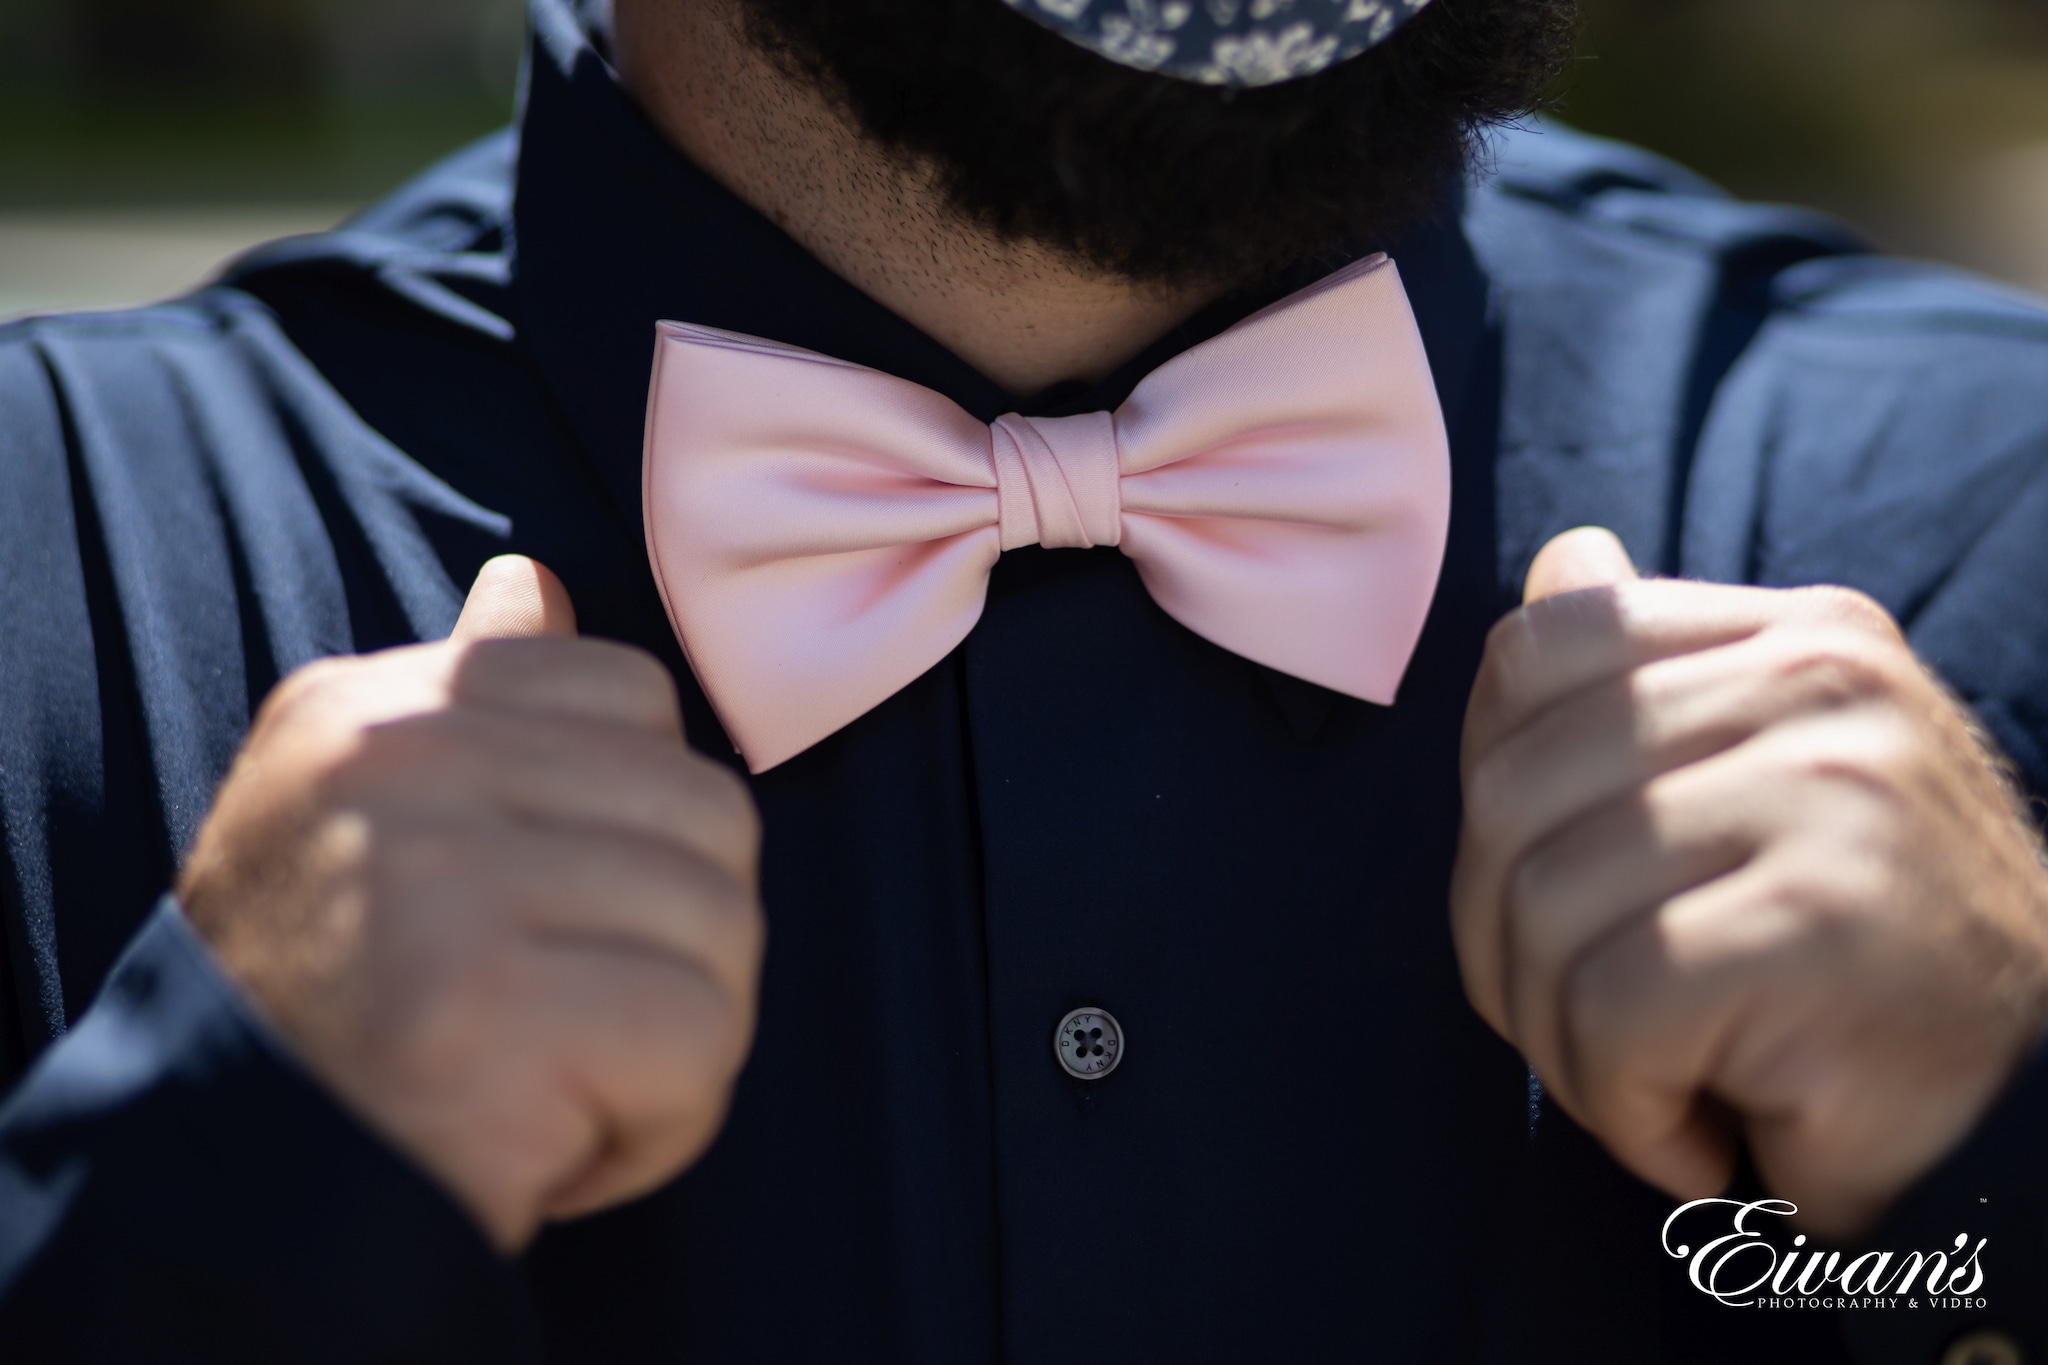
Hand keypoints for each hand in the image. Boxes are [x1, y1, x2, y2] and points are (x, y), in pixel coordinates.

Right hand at [179, 556, 763, 1249]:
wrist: (232, 1199)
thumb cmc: (333, 1007)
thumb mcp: (363, 819)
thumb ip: (469, 699)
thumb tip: (534, 580)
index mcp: (371, 711)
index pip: (633, 694)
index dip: (641, 824)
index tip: (560, 914)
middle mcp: (396, 771)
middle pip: (709, 810)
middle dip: (680, 937)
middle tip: (579, 1016)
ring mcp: (440, 884)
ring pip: (725, 924)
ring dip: (677, 1037)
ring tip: (568, 1081)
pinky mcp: (492, 1011)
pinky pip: (702, 1036)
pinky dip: (667, 1120)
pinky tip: (570, 1145)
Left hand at [1452, 528, 2047, 1238]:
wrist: (2036, 1117)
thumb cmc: (1857, 963)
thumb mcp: (1761, 788)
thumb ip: (1649, 677)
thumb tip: (1563, 551)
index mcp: (1798, 638)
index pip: (1531, 658)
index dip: (1493, 797)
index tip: (1560, 902)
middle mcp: (1822, 688)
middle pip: (1509, 795)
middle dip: (1508, 949)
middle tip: (1589, 1035)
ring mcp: (1832, 794)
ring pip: (1541, 909)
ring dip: (1562, 1046)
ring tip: (1652, 1088)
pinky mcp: (1821, 921)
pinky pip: (1608, 1010)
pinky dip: (1621, 1103)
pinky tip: (1696, 1129)